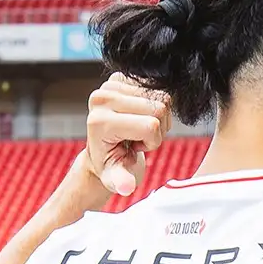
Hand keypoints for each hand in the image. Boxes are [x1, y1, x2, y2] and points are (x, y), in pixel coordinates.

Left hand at [85, 73, 170, 195]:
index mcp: (100, 121)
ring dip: (159, 118)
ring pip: (163, 97)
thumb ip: (122, 182)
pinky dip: (156, 105)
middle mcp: (102, 97)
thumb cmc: (112, 164)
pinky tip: (140, 116)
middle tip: (138, 139)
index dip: (152, 142)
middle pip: (159, 108)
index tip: (135, 148)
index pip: (151, 125)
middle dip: (157, 129)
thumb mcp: (116, 178)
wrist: (104, 149)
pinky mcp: (121, 76)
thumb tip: (125, 187)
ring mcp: (110, 83)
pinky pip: (159, 88)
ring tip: (139, 128)